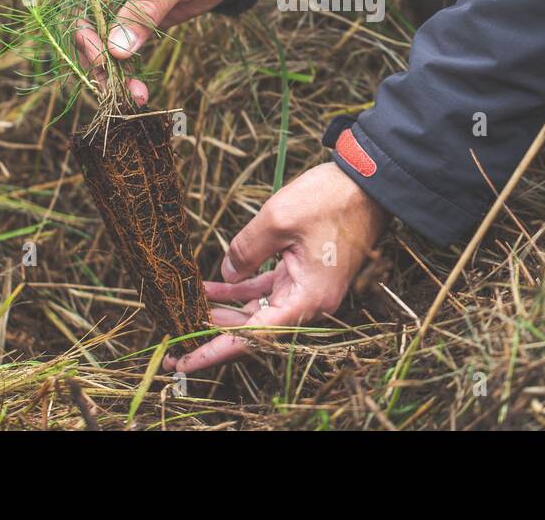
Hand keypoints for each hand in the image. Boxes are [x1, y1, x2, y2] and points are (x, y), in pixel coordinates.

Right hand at [73, 0, 243, 101]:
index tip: (103, 57)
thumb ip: (143, 11)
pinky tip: (138, 92)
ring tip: (133, 95)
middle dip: (98, 56)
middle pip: (83, 23)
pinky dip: (128, 71)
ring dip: (113, 71)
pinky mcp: (131, 18)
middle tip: (114, 85)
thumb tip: (116, 51)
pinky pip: (122, 48)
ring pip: (101, 41)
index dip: (84, 28)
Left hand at [164, 162, 389, 374]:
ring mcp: (308, 289)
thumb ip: (245, 250)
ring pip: (258, 309)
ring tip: (188, 307)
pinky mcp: (305, 274)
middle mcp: (310, 302)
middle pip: (255, 329)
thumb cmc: (331, 200)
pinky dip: (241, 289)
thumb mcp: (277, 219)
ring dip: (225, 309)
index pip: (254, 337)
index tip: (185, 362)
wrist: (368, 183)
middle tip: (176, 344)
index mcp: (308, 299)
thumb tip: (226, 273)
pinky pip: (268, 289)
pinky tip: (212, 286)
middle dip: (215, 333)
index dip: (215, 350)